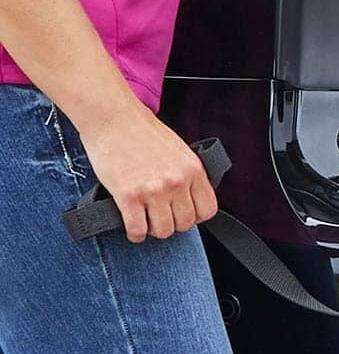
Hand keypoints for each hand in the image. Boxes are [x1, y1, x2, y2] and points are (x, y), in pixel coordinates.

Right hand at [74, 103, 217, 242]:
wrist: (115, 119)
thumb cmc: (143, 132)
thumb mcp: (178, 150)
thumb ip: (186, 174)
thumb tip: (188, 198)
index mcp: (193, 169)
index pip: (207, 210)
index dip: (195, 217)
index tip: (183, 214)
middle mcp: (177, 181)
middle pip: (185, 224)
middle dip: (172, 224)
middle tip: (160, 217)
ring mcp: (154, 190)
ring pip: (163, 231)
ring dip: (153, 230)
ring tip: (146, 221)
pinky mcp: (128, 196)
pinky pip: (137, 230)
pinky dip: (135, 233)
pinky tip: (132, 225)